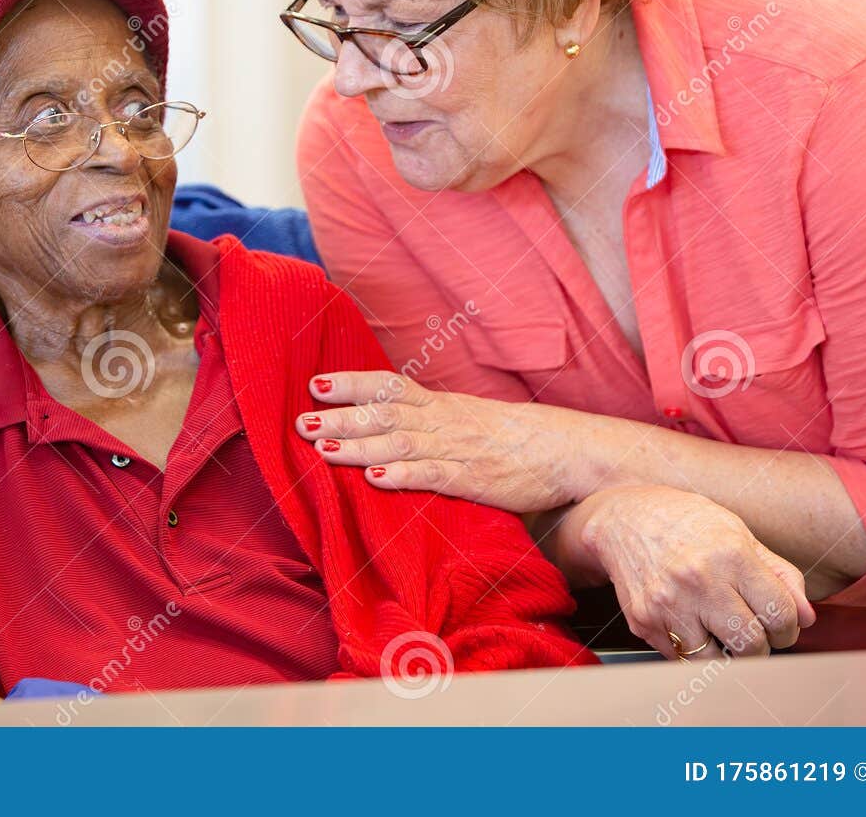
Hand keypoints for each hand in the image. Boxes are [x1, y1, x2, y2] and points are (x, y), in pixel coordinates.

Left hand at [294, 370, 580, 513]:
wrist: (563, 449)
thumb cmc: (512, 437)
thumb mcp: (466, 418)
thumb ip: (429, 420)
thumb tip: (388, 423)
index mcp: (440, 405)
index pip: (389, 386)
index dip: (352, 384)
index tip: (316, 384)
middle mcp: (442, 422)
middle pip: (384, 414)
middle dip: (341, 417)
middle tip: (302, 421)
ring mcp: (456, 449)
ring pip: (399, 443)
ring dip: (359, 446)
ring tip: (323, 448)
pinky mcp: (471, 480)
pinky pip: (431, 476)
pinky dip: (401, 476)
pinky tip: (373, 479)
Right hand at [571, 484, 816, 658]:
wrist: (622, 518)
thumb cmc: (686, 523)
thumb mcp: (739, 534)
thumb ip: (779, 574)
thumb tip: (806, 616)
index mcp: (731, 555)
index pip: (780, 615)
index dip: (788, 628)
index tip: (780, 627)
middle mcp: (698, 580)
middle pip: (751, 645)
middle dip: (759, 646)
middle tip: (752, 633)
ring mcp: (667, 604)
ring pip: (716, 660)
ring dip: (725, 653)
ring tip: (720, 631)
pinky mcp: (643, 621)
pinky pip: (681, 658)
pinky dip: (692, 650)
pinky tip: (690, 624)